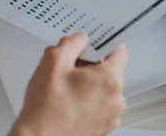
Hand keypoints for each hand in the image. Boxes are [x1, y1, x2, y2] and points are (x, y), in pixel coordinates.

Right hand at [9, 32, 127, 135]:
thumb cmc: (46, 110)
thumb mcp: (53, 61)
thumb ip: (70, 43)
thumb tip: (79, 39)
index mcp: (109, 80)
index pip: (119, 50)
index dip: (104, 42)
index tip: (91, 42)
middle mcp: (115, 100)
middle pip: (109, 69)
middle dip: (89, 63)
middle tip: (68, 65)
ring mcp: (110, 117)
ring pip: (102, 88)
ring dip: (87, 82)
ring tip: (64, 86)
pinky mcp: (101, 129)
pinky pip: (98, 105)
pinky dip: (86, 99)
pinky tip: (67, 100)